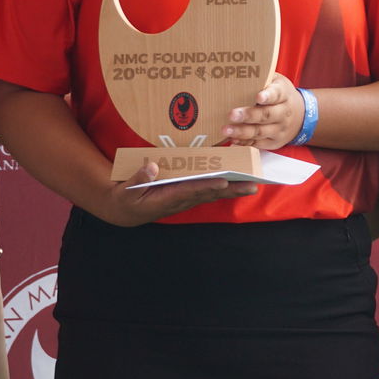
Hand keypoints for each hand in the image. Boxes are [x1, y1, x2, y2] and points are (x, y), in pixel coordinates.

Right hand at [91, 160, 256, 226]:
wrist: (126, 211)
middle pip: (209, 193)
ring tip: (252, 184)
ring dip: (232, 189)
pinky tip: (236, 183)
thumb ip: (138, 178)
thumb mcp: (126, 190)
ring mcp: (185, 198)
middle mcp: (180, 199)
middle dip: (231, 189)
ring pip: (212, 193)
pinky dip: (223, 187)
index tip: (223, 181)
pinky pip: (208, 190)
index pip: (190, 190)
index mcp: (166, 198)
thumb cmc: (126, 199)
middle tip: (252, 185)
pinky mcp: (186, 196)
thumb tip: (151, 167)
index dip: (207, 186)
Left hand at [222, 73, 302, 150]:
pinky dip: (244, 142)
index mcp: (283, 94)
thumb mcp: (276, 82)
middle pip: (267, 115)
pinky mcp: (273, 142)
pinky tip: (232, 139)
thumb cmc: (280, 95)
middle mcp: (283, 113)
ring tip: (226, 130)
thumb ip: (262, 78)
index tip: (258, 96)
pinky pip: (257, 143)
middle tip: (232, 114)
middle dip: (249, 115)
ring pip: (260, 132)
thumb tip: (237, 69)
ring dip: (242, 131)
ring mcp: (279, 129)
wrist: (301, 116)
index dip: (268, 96)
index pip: (277, 94)